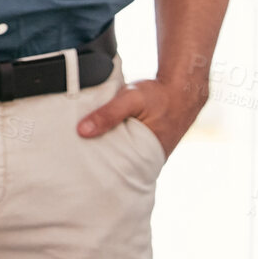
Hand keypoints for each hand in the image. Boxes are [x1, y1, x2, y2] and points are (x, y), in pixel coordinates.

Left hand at [78, 76, 201, 156]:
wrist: (183, 89)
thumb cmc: (158, 95)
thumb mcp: (130, 99)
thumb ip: (107, 114)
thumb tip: (81, 131)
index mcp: (147, 156)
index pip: (116, 169)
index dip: (97, 166)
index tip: (76, 162)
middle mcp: (150, 159)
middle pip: (118, 163)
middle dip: (100, 159)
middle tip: (75, 154)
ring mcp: (150, 152)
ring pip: (123, 154)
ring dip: (108, 148)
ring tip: (83, 145)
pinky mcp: (149, 143)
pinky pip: (129, 147)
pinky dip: (117, 141)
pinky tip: (100, 135)